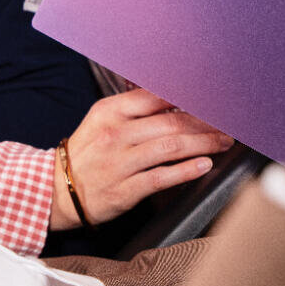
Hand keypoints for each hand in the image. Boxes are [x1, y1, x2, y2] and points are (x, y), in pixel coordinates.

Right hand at [51, 88, 232, 230]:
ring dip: (203, 144)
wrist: (57, 188)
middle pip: (170, 122)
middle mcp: (115, 134)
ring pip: (170, 147)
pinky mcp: (125, 190)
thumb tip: (174, 98)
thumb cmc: (87, 152)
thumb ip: (134, 107)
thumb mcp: (102, 119)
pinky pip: (161, 177)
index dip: (188, 95)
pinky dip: (186, 171)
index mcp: (110, 111)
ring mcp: (119, 163)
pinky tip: (204, 165)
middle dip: (205, 123)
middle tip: (226, 124)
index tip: (212, 97)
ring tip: (223, 142)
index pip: (156, 96)